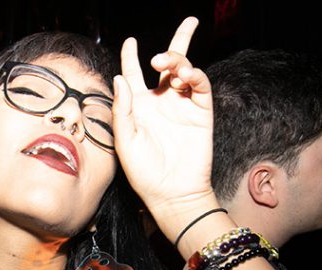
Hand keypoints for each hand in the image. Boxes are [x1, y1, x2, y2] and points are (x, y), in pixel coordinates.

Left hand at [112, 16, 214, 220]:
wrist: (171, 193)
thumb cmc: (144, 173)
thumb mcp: (124, 140)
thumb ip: (123, 109)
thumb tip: (120, 77)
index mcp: (140, 106)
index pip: (135, 74)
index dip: (132, 55)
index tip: (130, 41)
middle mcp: (162, 102)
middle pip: (170, 63)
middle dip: (179, 42)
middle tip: (189, 24)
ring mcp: (182, 106)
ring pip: (185, 71)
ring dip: (180, 59)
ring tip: (169, 63)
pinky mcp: (201, 113)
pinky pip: (200, 86)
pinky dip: (195, 75)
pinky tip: (185, 75)